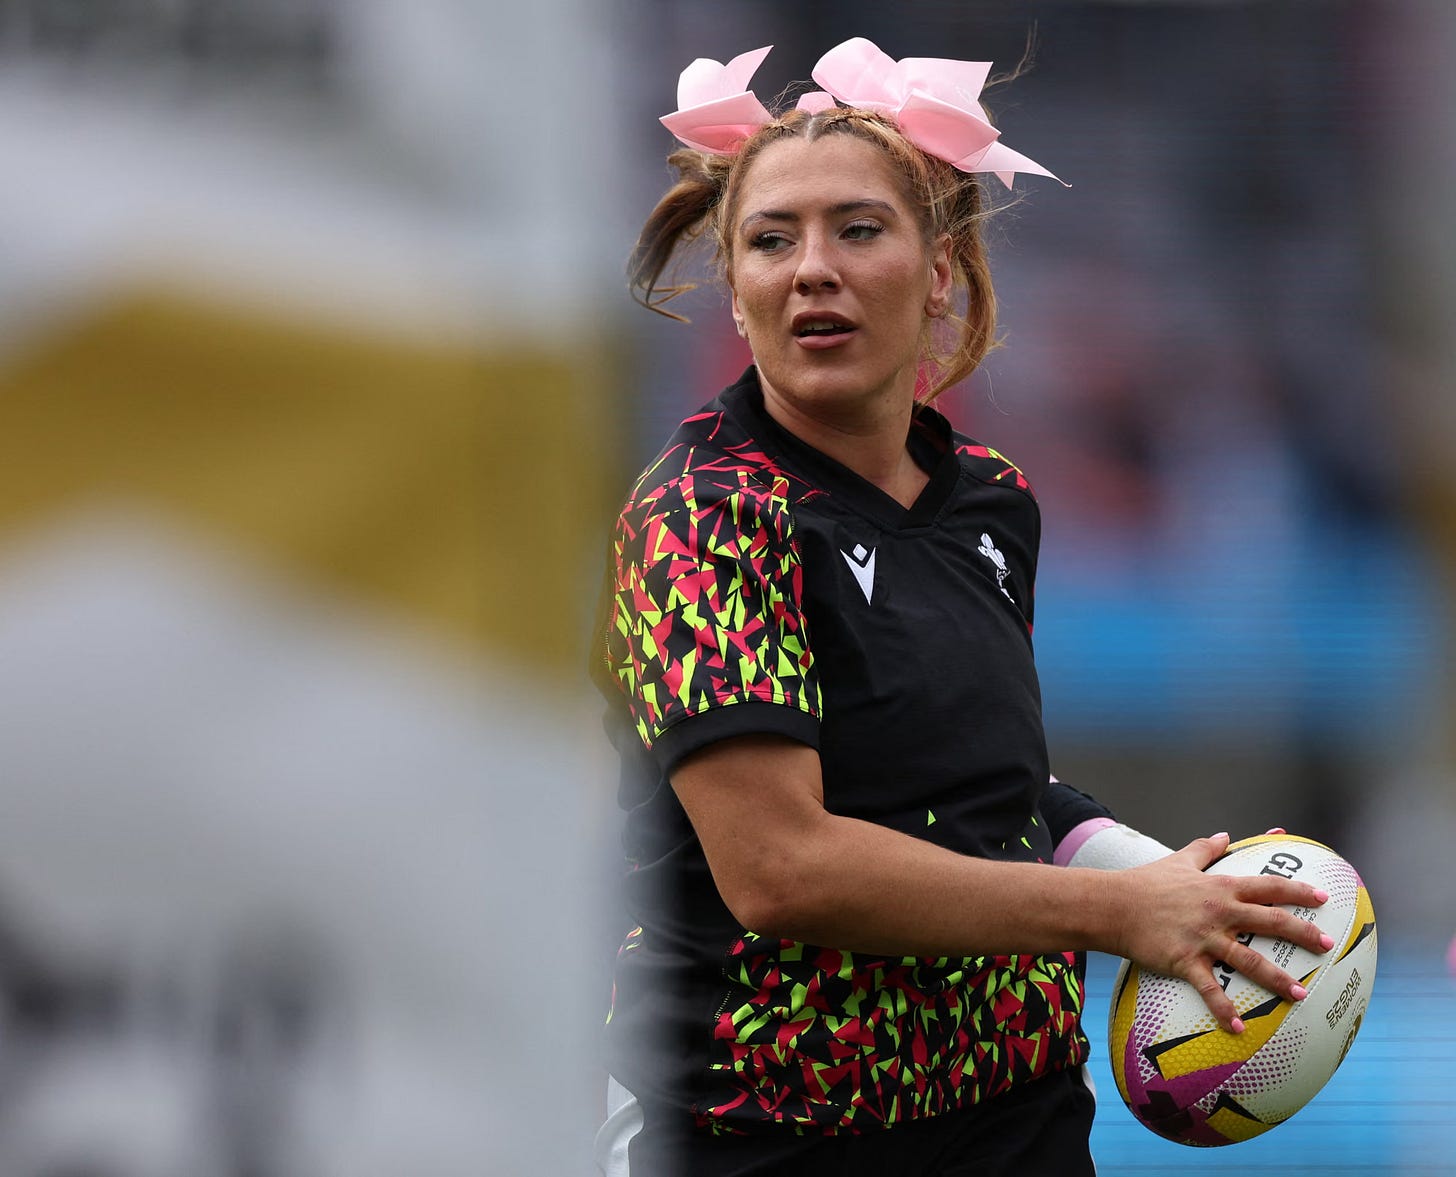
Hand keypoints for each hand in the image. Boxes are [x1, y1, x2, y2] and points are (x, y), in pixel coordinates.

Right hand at [1110, 833, 1332, 1033]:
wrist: (1112, 905)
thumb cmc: (1145, 882)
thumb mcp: (1178, 860)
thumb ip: (1205, 849)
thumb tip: (1225, 836)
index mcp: (1220, 887)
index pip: (1267, 886)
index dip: (1297, 891)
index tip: (1323, 898)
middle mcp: (1218, 911)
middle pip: (1269, 921)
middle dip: (1302, 933)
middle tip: (1327, 946)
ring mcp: (1203, 938)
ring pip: (1249, 960)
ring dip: (1278, 979)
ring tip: (1301, 995)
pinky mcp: (1185, 960)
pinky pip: (1209, 988)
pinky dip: (1224, 1009)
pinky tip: (1239, 1028)